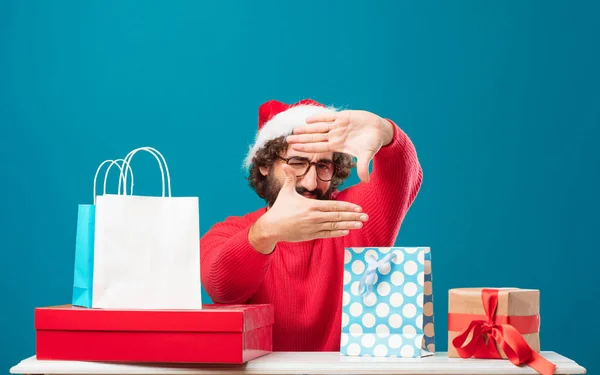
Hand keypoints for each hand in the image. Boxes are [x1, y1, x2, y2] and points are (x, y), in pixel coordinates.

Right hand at [250, 164, 368, 252]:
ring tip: (360, 224)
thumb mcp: (285, 191)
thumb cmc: (279, 208)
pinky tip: (346, 231)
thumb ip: (289, 177)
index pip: (333, 206)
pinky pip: (327, 234)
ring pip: (335, 226)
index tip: (359, 207)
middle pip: (338, 216)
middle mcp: (314, 217)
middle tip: (366, 217)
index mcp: (311, 206)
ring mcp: (313, 228)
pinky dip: (337, 232)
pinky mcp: (310, 235)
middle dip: (353, 216)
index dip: (347, 207)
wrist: (271, 227)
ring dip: (349, 225)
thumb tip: (285, 164)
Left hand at [285, 110, 393, 182]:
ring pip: (318, 127)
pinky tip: (307, 119)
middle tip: (287, 140)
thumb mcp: (367, 155)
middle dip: (301, 138)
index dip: (307, 147)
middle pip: (315, 137)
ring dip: (306, 128)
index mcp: (338, 145)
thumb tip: (365, 181)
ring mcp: (338, 126)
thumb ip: (363, 167)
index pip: (319, 147)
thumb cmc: (373, 143)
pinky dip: (318, 117)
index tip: (295, 149)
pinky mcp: (343, 116)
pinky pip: (328, 117)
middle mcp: (335, 136)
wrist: (379, 130)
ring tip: (294, 130)